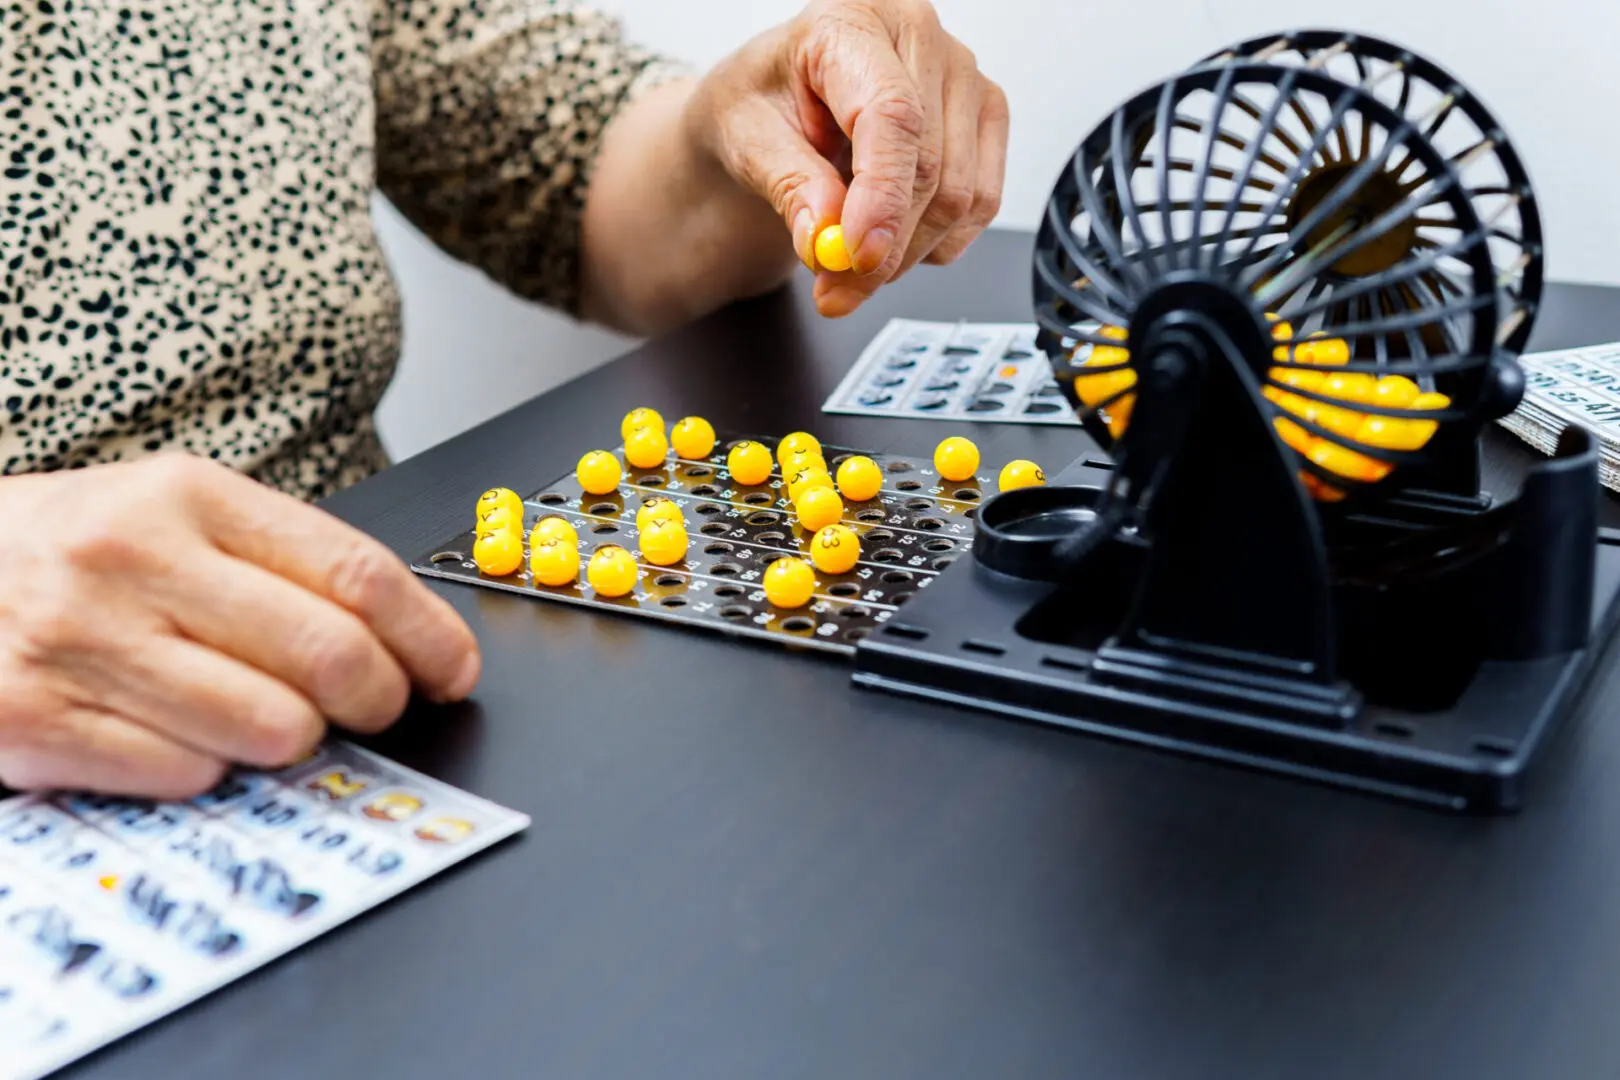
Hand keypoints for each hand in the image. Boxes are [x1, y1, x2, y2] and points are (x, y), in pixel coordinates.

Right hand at [0, 455, 480, 798]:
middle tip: (378, 705)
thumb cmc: (70, 547)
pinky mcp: (37, 724)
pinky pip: (188, 773)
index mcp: (187, 496)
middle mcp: (135, 562)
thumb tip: (403, 634)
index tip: (454, 668)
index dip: (429, 634)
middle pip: (330, 654)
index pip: (355, 571)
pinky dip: (212, 768)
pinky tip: (188, 735)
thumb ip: (279, 561)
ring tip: (276, 719)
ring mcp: (83, 644)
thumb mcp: (172, 512)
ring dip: (298, 739)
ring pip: (272, 726)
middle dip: (380, 698)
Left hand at [687, 0, 1008, 317]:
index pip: (892, 114)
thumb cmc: (762, 103)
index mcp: (852, 21)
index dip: (881, 195)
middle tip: (835, 290)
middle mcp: (920, 37)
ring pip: (960, 196)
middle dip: (883, 249)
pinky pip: (980, 204)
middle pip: (930, 167)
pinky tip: (891, 238)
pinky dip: (935, 243)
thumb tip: (825, 236)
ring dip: (906, 254)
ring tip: (852, 267)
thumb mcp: (747, 138)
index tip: (857, 256)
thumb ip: (787, 183)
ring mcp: (963, 76)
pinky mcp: (984, 118)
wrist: (778, 102)